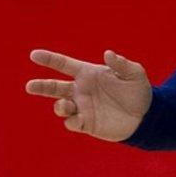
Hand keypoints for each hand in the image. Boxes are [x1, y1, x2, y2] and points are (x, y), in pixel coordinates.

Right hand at [25, 49, 152, 141]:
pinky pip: (72, 122)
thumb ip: (121, 63)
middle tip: (30, 86)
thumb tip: (108, 53)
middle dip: (41, 86)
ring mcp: (82, 107)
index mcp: (88, 74)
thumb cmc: (138, 90)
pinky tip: (76, 118)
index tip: (34, 55)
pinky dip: (71, 120)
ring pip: (60, 106)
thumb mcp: (134, 73)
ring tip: (64, 105)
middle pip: (54, 87)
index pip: (64, 64)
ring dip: (59, 106)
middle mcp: (81, 90)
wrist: (145, 115)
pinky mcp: (86, 123)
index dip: (49, 59)